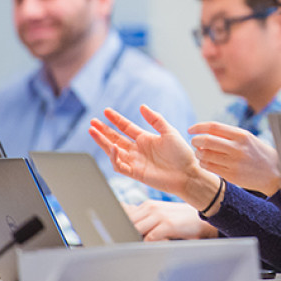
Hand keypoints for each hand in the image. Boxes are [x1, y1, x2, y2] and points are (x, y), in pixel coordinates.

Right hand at [89, 105, 219, 208]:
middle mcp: (138, 150)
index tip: (106, 111)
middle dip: (103, 131)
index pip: (126, 128)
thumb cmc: (182, 154)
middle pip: (115, 138)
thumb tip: (142, 106)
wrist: (188, 174)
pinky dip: (114, 157)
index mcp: (146, 139)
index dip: (116, 120)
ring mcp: (136, 161)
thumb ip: (155, 119)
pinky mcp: (136, 173)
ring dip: (103, 142)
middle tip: (92, 122)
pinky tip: (113, 147)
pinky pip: (119, 166)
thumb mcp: (169, 132)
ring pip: (113, 151)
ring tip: (94, 131)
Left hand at [124, 201, 217, 241]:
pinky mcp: (168, 224)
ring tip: (136, 247)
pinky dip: (148, 244)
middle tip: (121, 244)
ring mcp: (159, 216)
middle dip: (123, 233)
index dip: (116, 224)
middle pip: (126, 221)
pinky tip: (150, 247)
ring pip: (136, 229)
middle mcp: (151, 208)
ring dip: (135, 239)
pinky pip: (150, 237)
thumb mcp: (159, 215)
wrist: (201, 220)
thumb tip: (123, 217)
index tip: (111, 234)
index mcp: (147, 206)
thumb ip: (142, 217)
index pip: (123, 214)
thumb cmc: (179, 220)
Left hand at [189, 121, 280, 195]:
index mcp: (241, 135)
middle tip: (194, 142)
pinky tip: (206, 162)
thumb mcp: (248, 138)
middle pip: (206, 140)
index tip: (191, 130)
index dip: (199, 127)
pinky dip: (203, 163)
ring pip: (205, 155)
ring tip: (200, 153)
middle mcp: (237, 147)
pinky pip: (209, 167)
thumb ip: (229, 134)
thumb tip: (206, 131)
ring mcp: (234, 162)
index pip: (213, 127)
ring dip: (198, 153)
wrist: (275, 172)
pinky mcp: (232, 175)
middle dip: (196, 141)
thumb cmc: (259, 153)